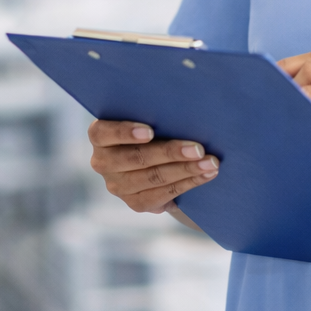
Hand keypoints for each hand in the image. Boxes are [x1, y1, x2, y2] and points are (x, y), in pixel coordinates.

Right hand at [87, 120, 219, 213]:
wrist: (152, 158)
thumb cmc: (152, 126)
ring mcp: (117, 186)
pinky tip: (205, 175)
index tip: (150, 131)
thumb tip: (183, 108)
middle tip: (199, 148)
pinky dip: (188, 183)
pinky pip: (163, 195)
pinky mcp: (134, 203)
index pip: (104, 133)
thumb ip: (153, 113)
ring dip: (186, 170)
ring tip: (210, 163)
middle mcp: (102, 162)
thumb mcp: (144, 116)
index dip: (126, 132)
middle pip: (137, 158)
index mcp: (99, 136)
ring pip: (154, 178)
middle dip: (171, 153)